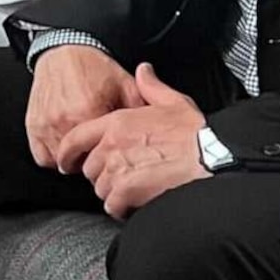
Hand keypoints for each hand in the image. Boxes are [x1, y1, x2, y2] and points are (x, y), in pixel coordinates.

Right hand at [25, 42, 137, 169]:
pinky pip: (42, 156)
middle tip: (101, 149)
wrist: (64, 51)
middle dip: (93, 158)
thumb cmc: (92, 67)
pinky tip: (66, 146)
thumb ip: (141, 111)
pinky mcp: (34, 125)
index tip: (115, 151)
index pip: (103, 153)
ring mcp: (46, 124)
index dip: (112, 155)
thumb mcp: (126, 85)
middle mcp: (64, 120)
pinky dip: (54, 156)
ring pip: (61, 161)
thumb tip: (154, 134)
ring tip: (84, 148)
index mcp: (89, 111)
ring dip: (73, 159)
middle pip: (82, 161)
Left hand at [55, 64, 210, 218]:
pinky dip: (121, 208)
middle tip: (121, 176)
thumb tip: (143, 71)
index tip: (68, 161)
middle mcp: (111, 145)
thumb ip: (151, 86)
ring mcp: (117, 169)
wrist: (212, 158)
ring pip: (100, 188)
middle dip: (101, 174)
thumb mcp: (173, 102)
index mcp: (117, 123)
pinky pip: (112, 206)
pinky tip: (135, 204)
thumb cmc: (196, 134)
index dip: (68, 152)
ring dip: (113, 192)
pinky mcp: (127, 191)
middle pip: (89, 167)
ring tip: (132, 191)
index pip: (75, 138)